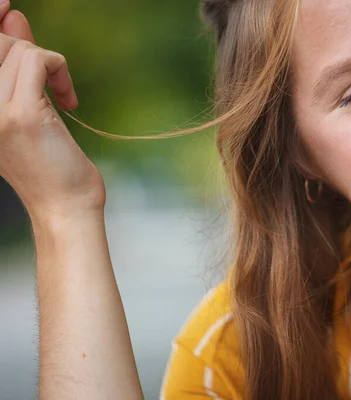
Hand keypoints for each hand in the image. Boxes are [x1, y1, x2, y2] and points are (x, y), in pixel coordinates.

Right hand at [0, 3, 104, 221]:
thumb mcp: (25, 106)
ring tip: (61, 96)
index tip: (6, 6)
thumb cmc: (49, 163)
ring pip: (19, 48)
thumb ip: (15, 64)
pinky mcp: (21, 115)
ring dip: (49, 65)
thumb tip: (12, 15)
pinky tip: (69, 101)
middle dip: (26, 47)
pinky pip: (38, 59)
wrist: (64, 206)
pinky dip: (60, 70)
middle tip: (50, 81)